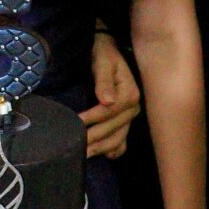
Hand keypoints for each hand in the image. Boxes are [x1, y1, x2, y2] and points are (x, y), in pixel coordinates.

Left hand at [80, 33, 139, 158]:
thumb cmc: (104, 55)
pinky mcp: (125, 121)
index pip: (108, 112)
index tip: (74, 123)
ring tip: (83, 156)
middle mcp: (133, 108)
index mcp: (130, 94)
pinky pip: (122, 140)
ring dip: (101, 148)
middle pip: (112, 129)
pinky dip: (114, 149)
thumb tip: (106, 101)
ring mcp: (130, 117)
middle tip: (74, 147)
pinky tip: (104, 155)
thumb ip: (104, 81)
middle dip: (93, 138)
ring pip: (118, 138)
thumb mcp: (103, 62)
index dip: (91, 119)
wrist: (110, 52)